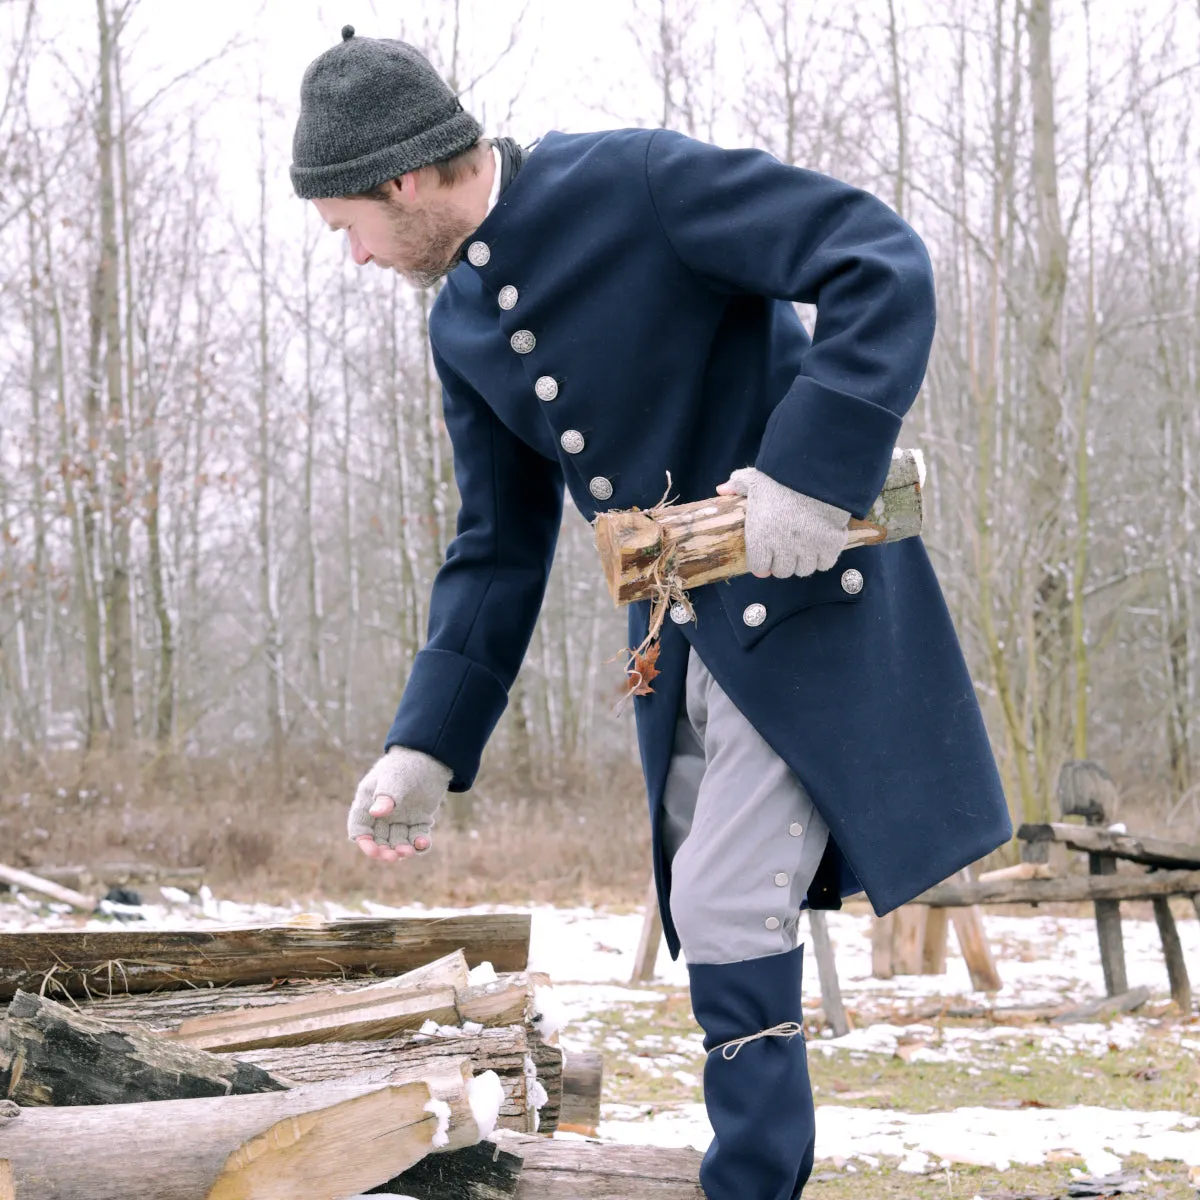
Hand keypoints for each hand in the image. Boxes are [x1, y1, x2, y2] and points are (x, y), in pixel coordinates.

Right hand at [348, 747, 452, 862]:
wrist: (430, 756)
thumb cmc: (405, 764)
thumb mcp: (393, 778)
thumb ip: (385, 795)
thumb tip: (375, 813)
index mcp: (368, 803)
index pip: (360, 828)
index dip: (365, 843)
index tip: (374, 851)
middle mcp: (382, 815)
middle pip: (379, 840)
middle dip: (385, 851)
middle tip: (394, 857)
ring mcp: (400, 819)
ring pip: (398, 842)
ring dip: (402, 850)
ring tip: (409, 850)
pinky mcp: (418, 820)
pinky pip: (417, 837)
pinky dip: (420, 843)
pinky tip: (423, 843)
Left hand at [717, 467, 849, 578]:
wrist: (816, 470)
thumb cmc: (781, 475)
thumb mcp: (755, 478)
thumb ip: (738, 486)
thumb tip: (721, 490)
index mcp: (760, 536)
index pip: (758, 568)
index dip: (763, 562)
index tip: (768, 555)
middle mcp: (782, 547)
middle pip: (782, 571)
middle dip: (783, 562)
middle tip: (787, 548)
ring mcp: (808, 548)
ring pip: (804, 570)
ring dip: (803, 561)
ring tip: (805, 546)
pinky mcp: (830, 544)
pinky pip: (825, 564)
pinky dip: (824, 557)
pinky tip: (822, 544)